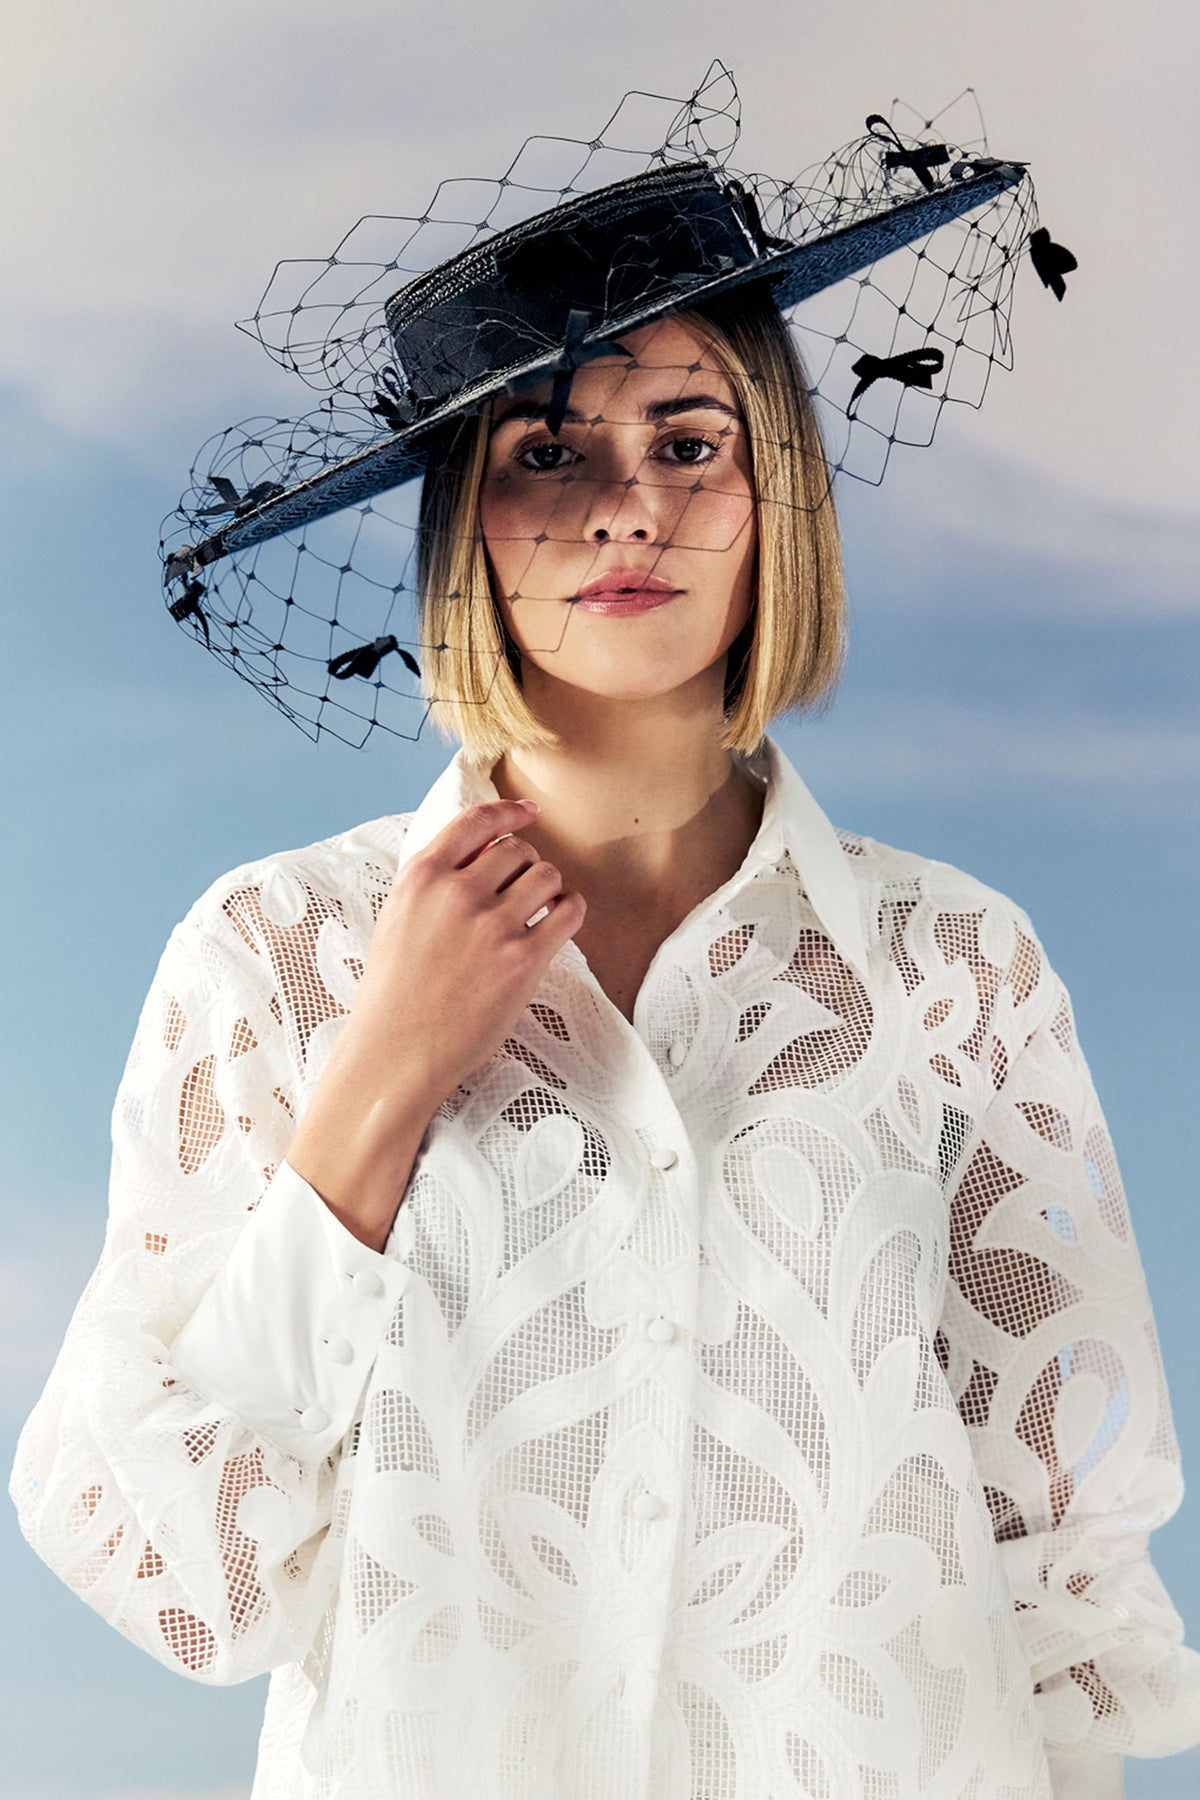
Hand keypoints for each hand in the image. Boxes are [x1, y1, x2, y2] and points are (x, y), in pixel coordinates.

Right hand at [286, 799, 585, 1247]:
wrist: (396, 1054)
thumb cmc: (394, 994)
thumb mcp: (398, 920)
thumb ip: (435, 884)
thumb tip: (484, 854)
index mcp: (420, 878)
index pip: (474, 821)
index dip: (509, 812)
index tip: (528, 813)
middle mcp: (456, 894)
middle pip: (518, 850)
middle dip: (525, 865)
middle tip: (520, 890)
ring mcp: (492, 926)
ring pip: (547, 876)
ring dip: (548, 888)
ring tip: (538, 910)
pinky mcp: (523, 960)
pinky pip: (568, 911)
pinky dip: (570, 909)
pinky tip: (560, 919)